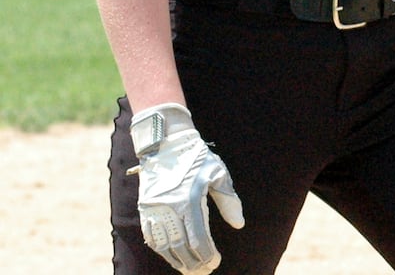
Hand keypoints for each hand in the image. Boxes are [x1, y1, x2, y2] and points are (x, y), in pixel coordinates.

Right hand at [128, 103, 244, 273]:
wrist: (166, 143)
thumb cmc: (198, 158)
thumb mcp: (219, 174)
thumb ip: (229, 201)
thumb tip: (239, 224)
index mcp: (189, 200)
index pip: (198, 238)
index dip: (207, 254)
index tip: (215, 263)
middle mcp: (169, 208)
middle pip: (180, 246)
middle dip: (193, 263)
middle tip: (203, 273)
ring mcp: (154, 209)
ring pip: (163, 244)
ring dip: (176, 260)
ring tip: (188, 270)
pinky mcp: (145, 207)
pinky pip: (151, 235)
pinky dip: (160, 249)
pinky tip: (170, 256)